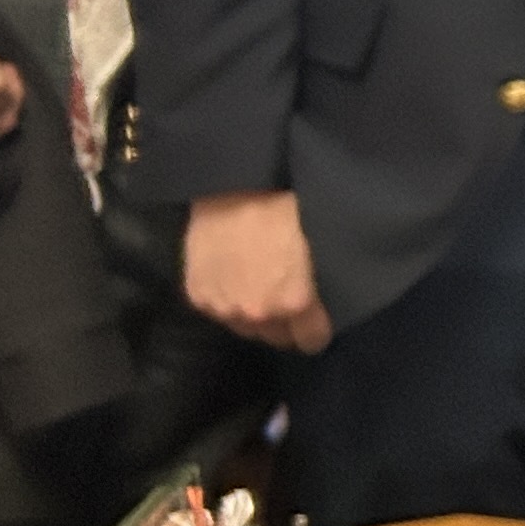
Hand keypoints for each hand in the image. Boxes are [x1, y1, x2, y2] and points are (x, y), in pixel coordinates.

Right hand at [184, 189, 331, 351]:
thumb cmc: (288, 207)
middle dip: (284, 323)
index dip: (317, 329)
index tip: (317, 321)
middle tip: (286, 300)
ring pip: (245, 327)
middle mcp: (259, 312)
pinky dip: (226, 300)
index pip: (311, 339)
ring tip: (258, 289)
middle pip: (276, 336)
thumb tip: (326, 302)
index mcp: (296, 302)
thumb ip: (322, 286)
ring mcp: (225, 306)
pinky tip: (234, 280)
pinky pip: (218, 311)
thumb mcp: (322, 248)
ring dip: (253, 315)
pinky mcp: (198, 295)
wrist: (236, 186)